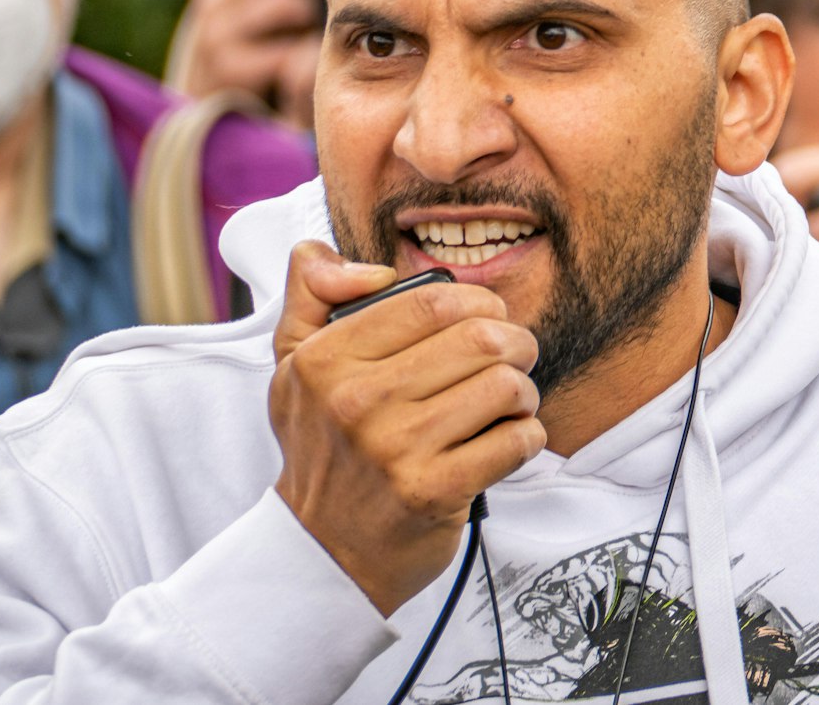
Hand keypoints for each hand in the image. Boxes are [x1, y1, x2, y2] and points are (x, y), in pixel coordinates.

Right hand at [169, 0, 323, 126]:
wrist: (211, 117)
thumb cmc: (245, 39)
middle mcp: (207, 2)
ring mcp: (214, 39)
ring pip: (281, 1)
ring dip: (310, 9)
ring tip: (312, 23)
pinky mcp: (228, 74)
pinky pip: (286, 51)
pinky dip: (308, 51)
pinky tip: (312, 57)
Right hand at [269, 241, 546, 614]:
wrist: (324, 551)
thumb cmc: (323, 449)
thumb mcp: (292, 365)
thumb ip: (312, 291)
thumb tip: (365, 267)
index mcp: (326, 359)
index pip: (432, 300)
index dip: (478, 300)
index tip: (487, 316)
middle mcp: (356, 401)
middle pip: (480, 337)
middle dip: (515, 341)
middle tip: (514, 355)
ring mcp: (396, 450)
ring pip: (506, 385)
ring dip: (523, 391)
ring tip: (508, 402)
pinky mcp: (434, 492)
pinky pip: (516, 439)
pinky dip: (526, 435)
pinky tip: (506, 440)